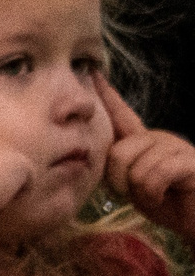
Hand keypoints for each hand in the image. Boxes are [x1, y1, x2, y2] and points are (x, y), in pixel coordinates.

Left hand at [99, 79, 194, 238]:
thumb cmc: (165, 203)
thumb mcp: (132, 183)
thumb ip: (116, 166)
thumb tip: (94, 154)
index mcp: (142, 141)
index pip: (121, 114)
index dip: (106, 95)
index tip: (91, 73)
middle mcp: (158, 137)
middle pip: (117, 153)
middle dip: (119, 180)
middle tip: (136, 192)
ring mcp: (176, 146)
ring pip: (135, 168)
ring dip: (140, 191)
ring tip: (155, 195)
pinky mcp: (189, 161)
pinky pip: (154, 176)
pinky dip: (153, 193)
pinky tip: (165, 196)